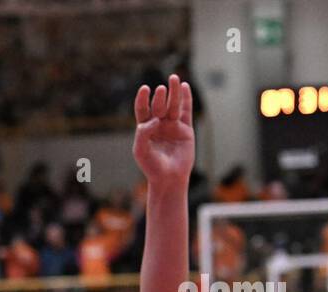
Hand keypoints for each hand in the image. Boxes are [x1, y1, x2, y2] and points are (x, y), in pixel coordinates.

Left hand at [132, 74, 193, 189]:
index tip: (144, 89)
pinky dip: (186, 99)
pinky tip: (185, 87)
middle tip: (161, 90)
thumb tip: (154, 120)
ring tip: (174, 78)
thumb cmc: (152, 166)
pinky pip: (186, 111)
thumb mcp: (141, 150)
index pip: (143, 110)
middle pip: (159, 106)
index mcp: (145, 129)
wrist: (168, 178)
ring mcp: (172, 126)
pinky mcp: (185, 129)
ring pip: (173, 106)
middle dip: (160, 97)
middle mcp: (158, 125)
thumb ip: (143, 134)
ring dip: (174, 92)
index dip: (143, 99)